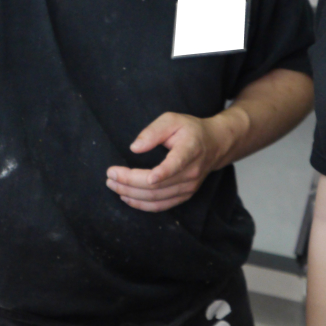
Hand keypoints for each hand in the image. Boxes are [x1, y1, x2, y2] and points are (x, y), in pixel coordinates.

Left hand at [105, 110, 242, 212]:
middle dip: (130, 182)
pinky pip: (161, 206)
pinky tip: (126, 197)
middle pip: (158, 184)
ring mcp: (189, 187)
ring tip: (112, 185)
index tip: (148, 177)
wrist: (215, 145)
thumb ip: (153, 131)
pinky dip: (142, 204)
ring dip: (131, 194)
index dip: (163, 172)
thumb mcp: (172, 120)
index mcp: (190, 150)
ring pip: (156, 197)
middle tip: (110, 175)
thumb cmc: (190, 130)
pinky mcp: (184, 196)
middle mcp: (191, 172)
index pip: (177, 164)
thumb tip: (134, 147)